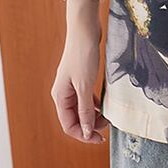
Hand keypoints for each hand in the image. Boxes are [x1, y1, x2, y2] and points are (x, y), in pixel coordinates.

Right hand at [51, 20, 108, 143]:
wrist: (84, 29)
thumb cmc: (82, 54)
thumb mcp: (85, 86)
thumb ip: (85, 110)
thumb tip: (86, 132)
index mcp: (60, 96)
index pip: (69, 125)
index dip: (84, 135)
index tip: (99, 138)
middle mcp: (63, 92)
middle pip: (74, 118)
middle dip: (90, 125)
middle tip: (107, 126)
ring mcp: (71, 85)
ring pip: (81, 108)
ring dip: (93, 115)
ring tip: (107, 117)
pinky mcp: (80, 78)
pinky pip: (85, 98)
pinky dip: (94, 104)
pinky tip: (103, 106)